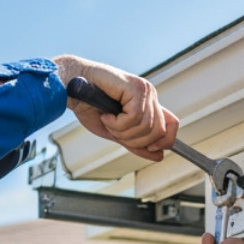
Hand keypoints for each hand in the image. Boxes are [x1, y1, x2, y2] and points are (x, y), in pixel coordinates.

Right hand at [53, 55, 177, 160]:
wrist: (72, 90)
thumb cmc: (90, 107)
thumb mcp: (117, 133)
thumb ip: (137, 143)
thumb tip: (159, 156)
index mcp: (148, 105)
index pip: (172, 125)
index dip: (165, 142)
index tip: (149, 148)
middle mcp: (150, 95)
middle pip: (158, 131)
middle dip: (135, 140)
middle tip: (115, 131)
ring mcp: (144, 90)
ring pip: (146, 126)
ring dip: (123, 131)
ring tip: (109, 121)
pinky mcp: (135, 87)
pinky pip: (135, 117)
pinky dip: (118, 122)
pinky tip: (107, 115)